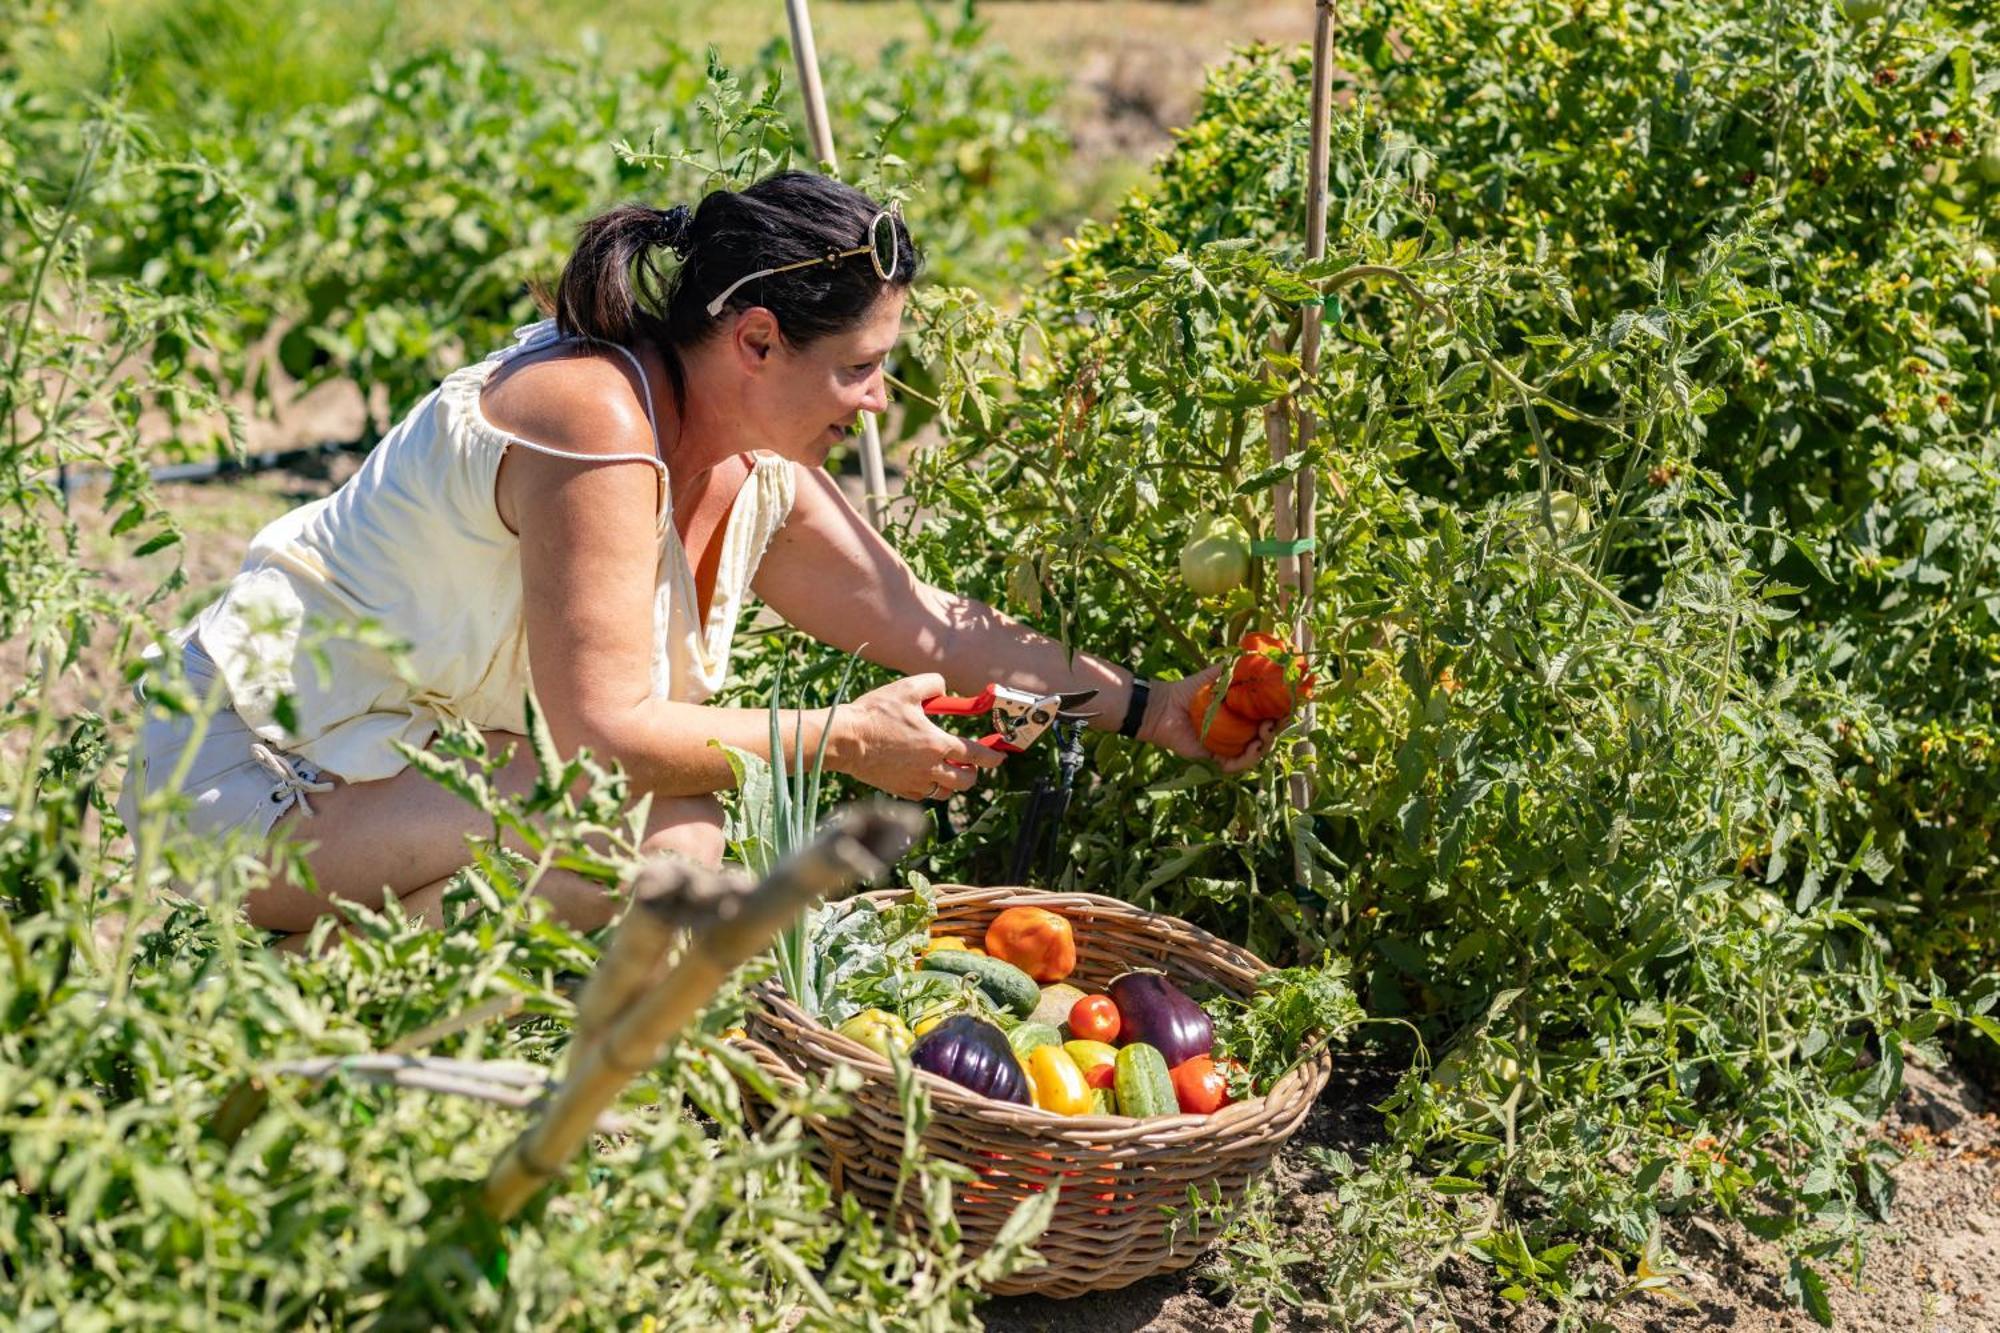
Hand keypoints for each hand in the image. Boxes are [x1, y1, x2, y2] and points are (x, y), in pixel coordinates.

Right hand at [828, 673, 1007, 800]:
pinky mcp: (899, 790)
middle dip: (972, 773)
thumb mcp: (907, 689)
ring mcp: (914, 782)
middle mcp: (930, 768)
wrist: (844, 740)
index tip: (1000, 757)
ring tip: (945, 769)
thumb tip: (945, 689)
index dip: (992, 757)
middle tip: (969, 763)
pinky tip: (921, 773)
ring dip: (951, 782)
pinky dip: (928, 787)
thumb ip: (934, 684)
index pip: (975, 754)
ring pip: (945, 793)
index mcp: (937, 744)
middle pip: (965, 781)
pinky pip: (923, 795)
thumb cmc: (874, 714)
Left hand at [1140, 665, 1277, 773]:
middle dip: (1274, 732)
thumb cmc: (1190, 689)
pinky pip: (1235, 766)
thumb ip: (1239, 667)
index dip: (1281, 715)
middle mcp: (1239, 731)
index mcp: (1243, 713)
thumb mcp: (1218, 674)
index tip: (1288, 709)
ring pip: (1255, 753)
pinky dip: (1246, 761)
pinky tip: (1251, 750)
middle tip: (1272, 723)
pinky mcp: (1216, 759)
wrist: (1165, 706)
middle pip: (1266, 737)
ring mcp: (1228, 746)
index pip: (1269, 716)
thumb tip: (1263, 652)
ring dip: (1264, 746)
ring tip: (1262, 736)